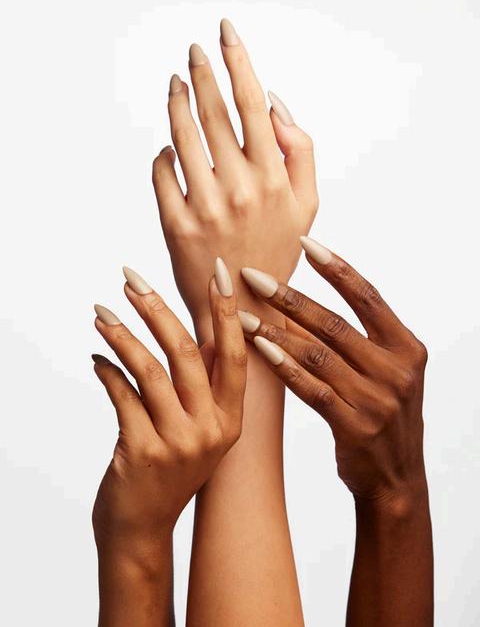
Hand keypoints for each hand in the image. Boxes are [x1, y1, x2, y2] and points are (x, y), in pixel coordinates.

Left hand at [91, 259, 246, 547]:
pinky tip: (97, 359)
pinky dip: (106, 371)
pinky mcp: (142, 451)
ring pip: (148, 369)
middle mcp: (211, 430)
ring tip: (101, 312)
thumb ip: (203, 385)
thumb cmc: (170, 470)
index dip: (226, 311)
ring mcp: (178, 443)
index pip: (234, 354)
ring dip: (121, 335)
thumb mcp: (200, 431)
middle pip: (185, 352)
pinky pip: (121, 395)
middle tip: (131, 279)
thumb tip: (198, 327)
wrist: (142, 529)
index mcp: (231, 420)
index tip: (219, 272)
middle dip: (155, 308)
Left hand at [152, 19, 317, 329]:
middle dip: (202, 73)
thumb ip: (300, 151)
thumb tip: (272, 103)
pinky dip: (163, 155)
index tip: (225, 33)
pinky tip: (168, 148)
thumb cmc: (277, 251)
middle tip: (194, 52)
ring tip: (176, 85)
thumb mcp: (307, 205)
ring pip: (182, 136)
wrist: (246, 307)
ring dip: (176, 103)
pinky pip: (162, 173)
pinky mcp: (176, 224)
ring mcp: (205, 205)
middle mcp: (240, 187)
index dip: (238, 61)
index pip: (252, 104)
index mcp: (275, 177)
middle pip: (214, 112)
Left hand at [238, 237, 427, 503]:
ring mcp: (377, 399)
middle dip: (290, 297)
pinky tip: (259, 348)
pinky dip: (283, 367)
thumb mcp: (388, 372)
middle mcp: (396, 370)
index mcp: (407, 347)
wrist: (396, 479)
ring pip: (317, 354)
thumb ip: (362, 339)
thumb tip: (308, 302)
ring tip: (242, 314)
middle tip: (253, 276)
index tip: (304, 242)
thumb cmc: (383, 416)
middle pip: (334, 323)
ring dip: (275, 331)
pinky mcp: (355, 425)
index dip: (335, 268)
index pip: (367, 296)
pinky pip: (311, 388)